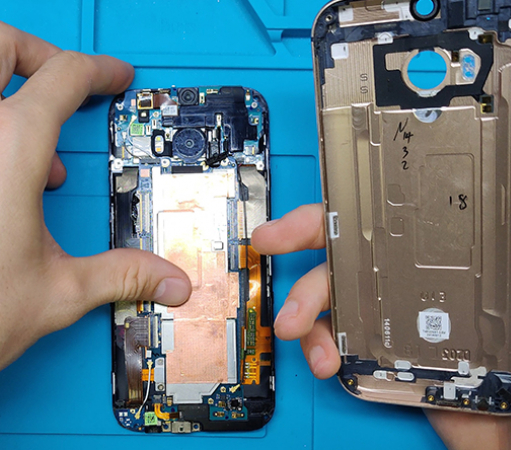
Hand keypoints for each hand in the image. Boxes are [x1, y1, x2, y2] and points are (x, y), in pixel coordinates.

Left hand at [0, 22, 191, 369]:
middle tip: (64, 85)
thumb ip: (122, 274)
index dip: (98, 71)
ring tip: (37, 149)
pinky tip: (5, 180)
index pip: (62, 78)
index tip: (115, 78)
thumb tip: (170, 279)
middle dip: (37, 55)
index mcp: (7, 150)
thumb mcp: (59, 291)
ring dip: (7, 89)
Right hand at [253, 203, 510, 448]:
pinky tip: (328, 358)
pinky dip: (330, 349)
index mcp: (493, 273)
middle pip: (375, 254)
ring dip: (314, 304)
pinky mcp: (406, 371)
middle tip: (277, 238)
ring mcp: (422, 333)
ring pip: (354, 301)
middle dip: (317, 239)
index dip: (383, 202)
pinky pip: (357, 351)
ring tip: (298, 324)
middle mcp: (448, 295)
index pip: (430, 221)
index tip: (343, 193)